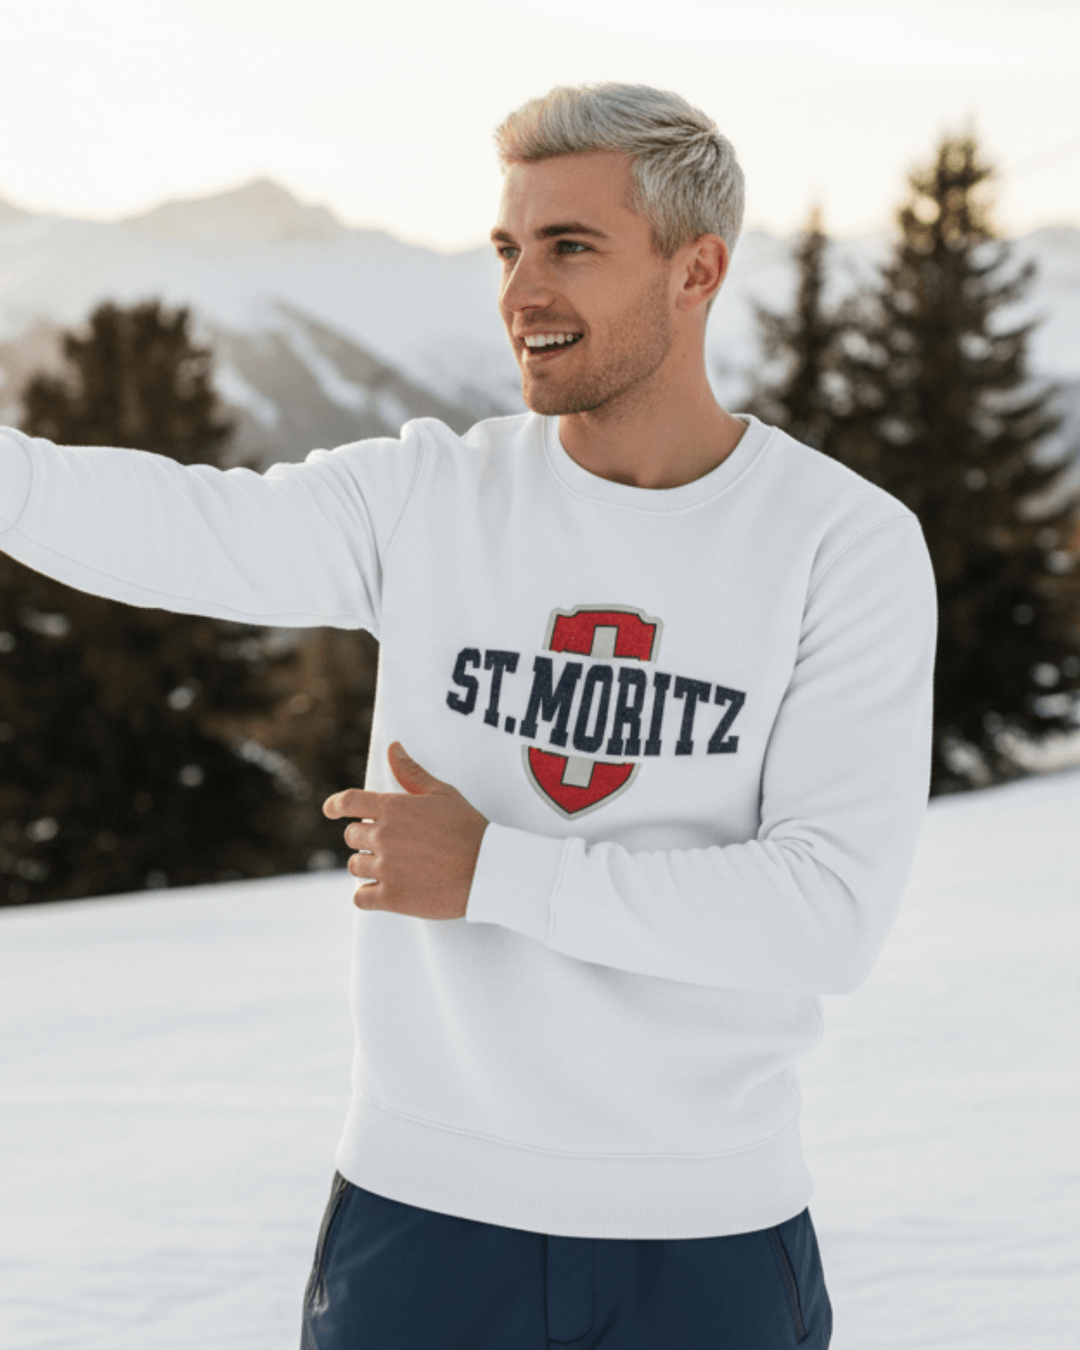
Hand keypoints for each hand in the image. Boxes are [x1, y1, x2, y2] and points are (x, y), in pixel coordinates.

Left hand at [323, 741, 488, 918]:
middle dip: (365, 837)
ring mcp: (386, 868)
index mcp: (393, 808)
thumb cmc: (468, 828)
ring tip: (393, 867)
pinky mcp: (391, 897)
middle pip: (351, 835)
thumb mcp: (443, 794)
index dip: (335, 805)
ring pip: (354, 866)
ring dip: (367, 865)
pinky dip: (367, 895)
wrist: (488, 870)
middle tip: (389, 843)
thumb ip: (412, 773)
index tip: (330, 810)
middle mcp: (384, 836)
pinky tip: (382, 891)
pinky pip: (360, 897)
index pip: (348, 801)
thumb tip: (393, 748)